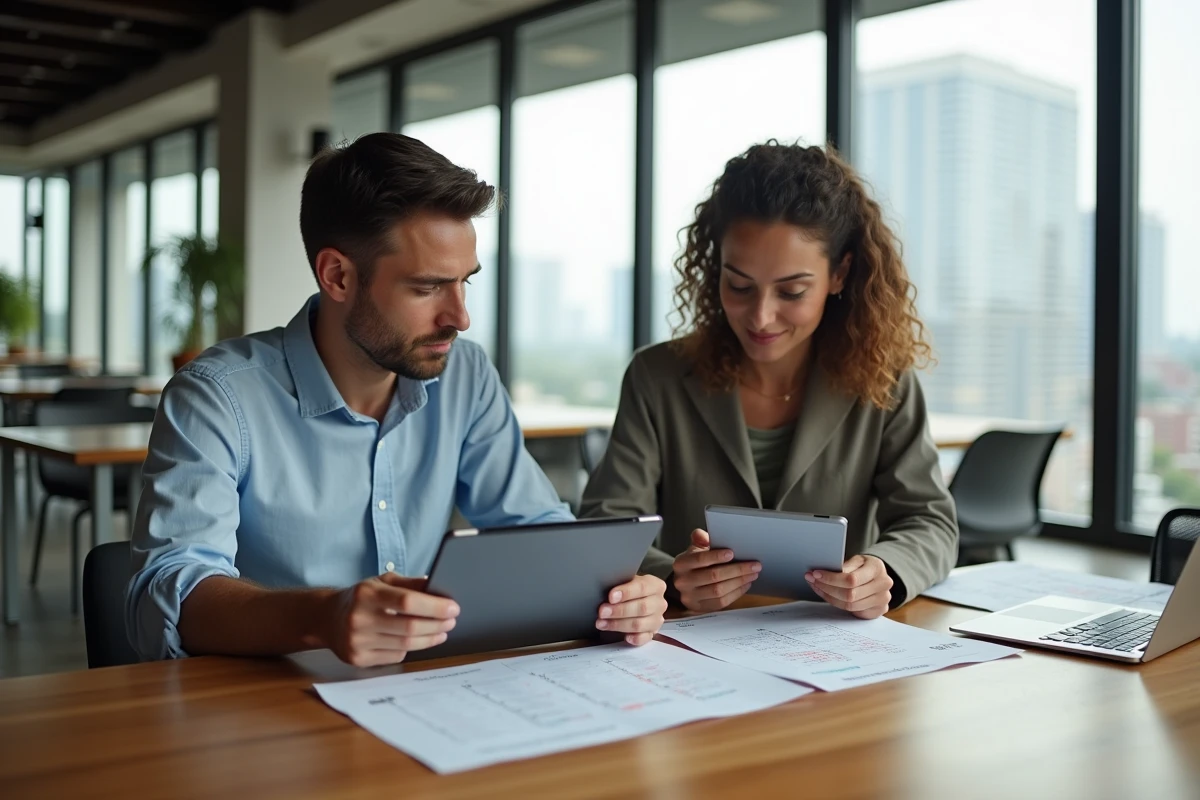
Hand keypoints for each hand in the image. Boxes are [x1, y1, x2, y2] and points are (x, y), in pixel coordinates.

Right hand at [323, 573, 459, 666]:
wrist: (326, 619)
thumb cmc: (361, 597)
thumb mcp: (382, 582)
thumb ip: (410, 584)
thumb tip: (440, 589)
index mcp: (367, 594)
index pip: (407, 601)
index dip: (434, 607)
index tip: (453, 608)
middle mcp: (359, 618)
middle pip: (409, 626)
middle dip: (437, 624)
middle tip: (452, 621)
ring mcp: (357, 641)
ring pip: (405, 644)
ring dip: (429, 638)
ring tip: (442, 631)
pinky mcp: (358, 659)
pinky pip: (395, 656)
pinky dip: (411, 648)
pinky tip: (419, 640)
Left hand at [597, 574, 667, 645]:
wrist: (633, 599)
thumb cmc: (628, 590)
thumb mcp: (625, 581)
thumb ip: (620, 585)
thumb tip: (609, 593)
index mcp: (655, 585)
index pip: (642, 587)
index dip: (626, 592)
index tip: (611, 597)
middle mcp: (659, 602)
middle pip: (642, 608)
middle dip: (620, 610)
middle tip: (602, 611)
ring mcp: (657, 619)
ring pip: (640, 624)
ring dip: (619, 624)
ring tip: (602, 623)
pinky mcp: (652, 633)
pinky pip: (645, 638)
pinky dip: (635, 638)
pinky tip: (625, 637)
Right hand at [672, 528, 761, 611]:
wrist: (686, 585)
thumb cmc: (694, 564)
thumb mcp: (694, 549)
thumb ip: (700, 539)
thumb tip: (704, 536)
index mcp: (681, 564)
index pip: (699, 559)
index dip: (716, 556)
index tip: (732, 553)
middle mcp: (683, 581)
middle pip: (713, 576)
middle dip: (737, 570)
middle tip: (754, 565)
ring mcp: (691, 597)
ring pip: (719, 590)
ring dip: (739, 582)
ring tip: (753, 574)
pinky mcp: (701, 608)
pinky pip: (722, 602)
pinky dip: (736, 593)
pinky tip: (746, 584)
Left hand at [806, 554, 892, 618]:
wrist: (879, 576)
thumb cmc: (864, 566)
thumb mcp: (856, 560)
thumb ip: (844, 566)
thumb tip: (823, 573)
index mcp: (877, 568)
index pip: (851, 579)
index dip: (831, 579)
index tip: (815, 574)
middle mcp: (883, 585)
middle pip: (850, 594)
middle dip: (826, 588)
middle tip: (812, 580)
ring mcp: (882, 600)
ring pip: (849, 605)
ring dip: (829, 596)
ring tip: (817, 586)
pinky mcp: (878, 611)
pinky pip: (853, 611)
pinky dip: (836, 603)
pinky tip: (827, 595)